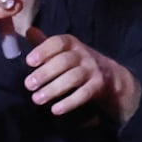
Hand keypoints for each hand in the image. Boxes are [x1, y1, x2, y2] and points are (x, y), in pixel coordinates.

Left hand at [24, 33, 141, 123]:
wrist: (113, 78)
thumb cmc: (81, 63)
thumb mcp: (66, 51)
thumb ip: (46, 44)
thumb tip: (28, 31)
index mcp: (73, 44)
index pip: (58, 42)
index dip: (43, 50)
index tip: (29, 61)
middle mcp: (84, 54)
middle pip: (64, 61)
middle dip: (45, 73)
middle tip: (28, 85)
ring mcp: (93, 70)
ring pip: (73, 77)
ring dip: (53, 89)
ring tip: (37, 99)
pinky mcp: (99, 86)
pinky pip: (84, 94)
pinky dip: (69, 102)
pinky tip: (55, 109)